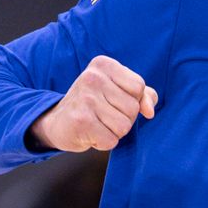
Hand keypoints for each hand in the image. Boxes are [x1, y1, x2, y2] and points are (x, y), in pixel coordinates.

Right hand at [31, 56, 157, 151]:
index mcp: (104, 64)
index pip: (138, 87)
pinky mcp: (81, 121)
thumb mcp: (119, 91)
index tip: (112, 100)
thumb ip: (143, 96)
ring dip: (114, 132)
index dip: (132, 100)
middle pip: (133, 108)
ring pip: (124, 126)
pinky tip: (90, 133)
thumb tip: (150, 112)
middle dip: (123, 118)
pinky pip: (111, 140)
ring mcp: (85, 99)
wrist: (57, 122)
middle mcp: (93, 77)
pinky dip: (104, 142)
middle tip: (103, 115)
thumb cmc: (94, 105)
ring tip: (97, 124)